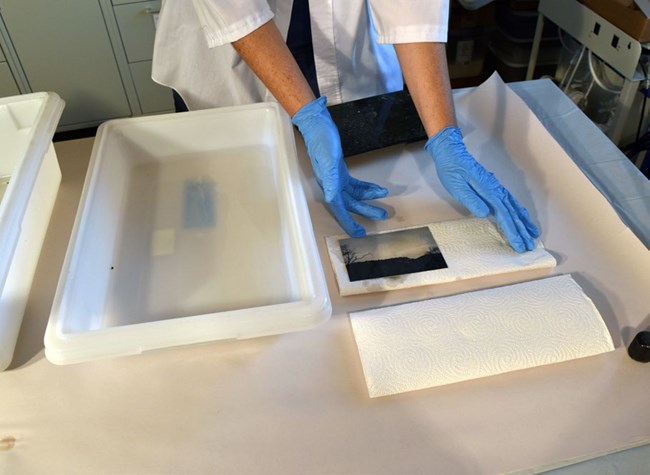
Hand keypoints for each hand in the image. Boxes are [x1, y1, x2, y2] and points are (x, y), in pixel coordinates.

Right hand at [292, 97, 387, 236]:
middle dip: (366, 211)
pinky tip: (376, 189)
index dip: (348, 222)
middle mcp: (331, 184)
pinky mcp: (340, 170)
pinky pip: (354, 184)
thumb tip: (334, 199)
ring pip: (353, 195)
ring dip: (369, 199)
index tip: (359, 233)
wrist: (317, 124)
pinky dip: (366, 188)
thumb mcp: (328, 160)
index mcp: (328, 184)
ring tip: (384, 201)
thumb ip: (331, 180)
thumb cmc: (321, 140)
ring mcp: (335, 178)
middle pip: (350, 204)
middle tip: (382, 216)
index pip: (339, 208)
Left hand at [425, 126, 539, 252]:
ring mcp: (497, 188)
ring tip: (533, 234)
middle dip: (522, 230)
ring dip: (524, 221)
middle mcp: (496, 190)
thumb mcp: (457, 187)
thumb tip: (485, 213)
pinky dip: (519, 211)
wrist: (451, 153)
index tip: (519, 244)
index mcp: (488, 191)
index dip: (512, 230)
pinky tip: (523, 217)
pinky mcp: (494, 187)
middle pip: (513, 213)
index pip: (504, 215)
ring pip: (514, 207)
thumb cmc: (452, 170)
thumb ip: (471, 200)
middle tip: (530, 245)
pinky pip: (511, 201)